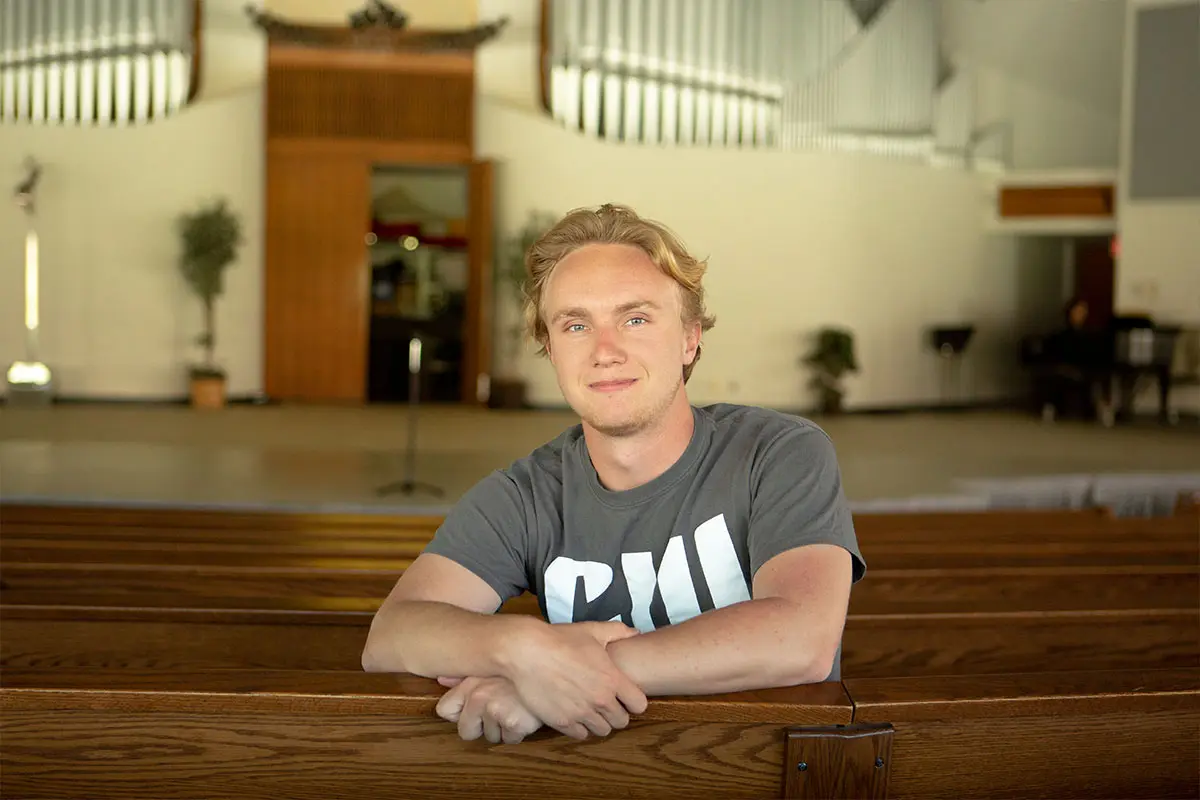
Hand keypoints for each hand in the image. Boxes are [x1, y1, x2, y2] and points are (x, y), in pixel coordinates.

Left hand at [436, 676, 543, 743]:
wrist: (549, 667)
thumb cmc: (517, 669)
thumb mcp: (489, 667)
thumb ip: (462, 676)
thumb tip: (441, 680)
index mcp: (470, 682)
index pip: (445, 710)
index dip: (459, 713)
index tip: (474, 707)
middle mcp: (479, 696)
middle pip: (466, 732)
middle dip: (482, 726)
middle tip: (499, 708)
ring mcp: (496, 710)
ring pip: (491, 737)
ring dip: (502, 727)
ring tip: (514, 707)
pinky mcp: (514, 723)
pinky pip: (510, 739)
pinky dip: (519, 731)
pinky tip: (524, 713)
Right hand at [503, 621, 647, 739]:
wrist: (526, 652)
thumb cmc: (559, 639)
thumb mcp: (591, 630)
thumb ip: (617, 631)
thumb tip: (635, 632)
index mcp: (612, 679)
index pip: (639, 704)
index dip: (634, 701)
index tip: (626, 695)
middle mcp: (600, 700)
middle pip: (622, 721)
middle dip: (617, 713)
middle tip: (607, 704)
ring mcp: (581, 713)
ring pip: (602, 731)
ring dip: (598, 722)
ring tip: (590, 710)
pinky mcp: (562, 722)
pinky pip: (580, 735)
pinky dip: (579, 727)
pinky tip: (573, 714)